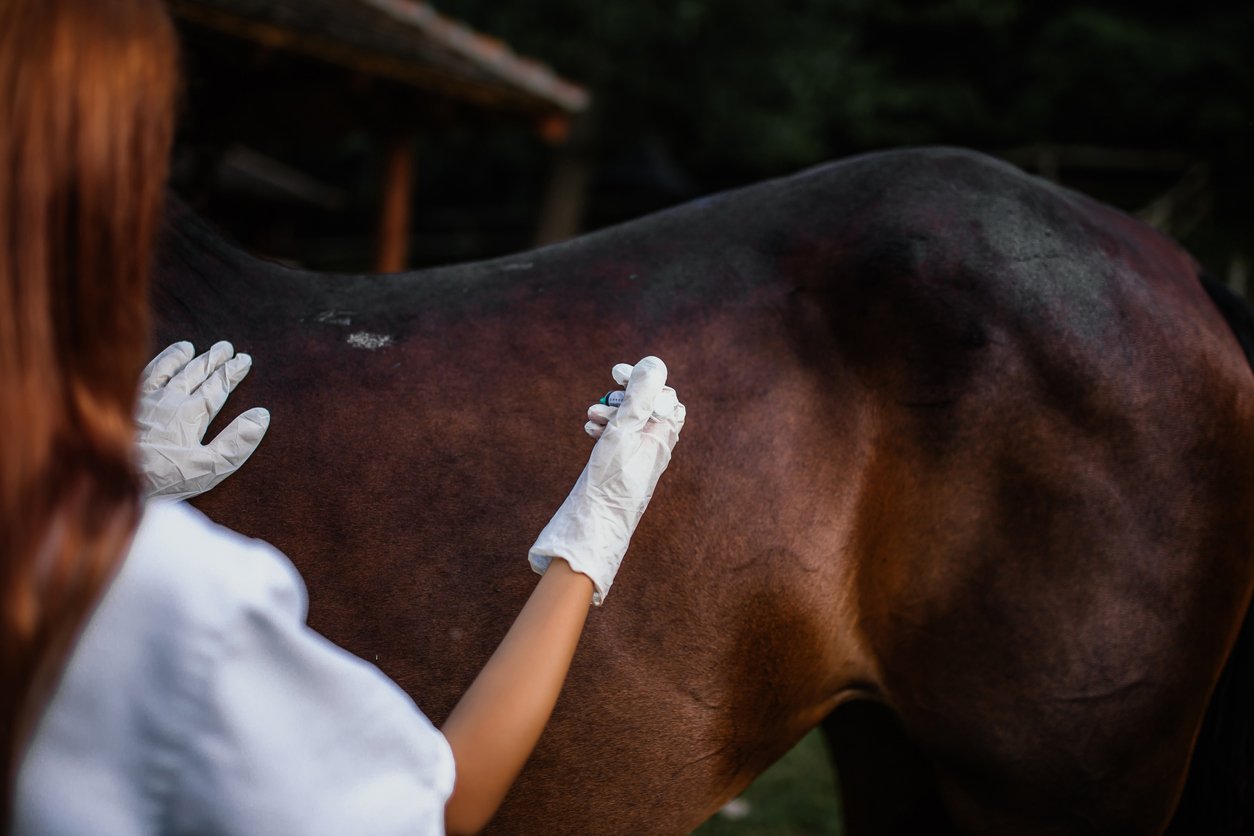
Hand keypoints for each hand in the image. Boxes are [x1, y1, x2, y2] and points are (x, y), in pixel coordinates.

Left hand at [135, 341, 269, 501]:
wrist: (108, 477)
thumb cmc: (163, 477)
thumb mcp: (208, 467)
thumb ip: (236, 442)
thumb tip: (262, 414)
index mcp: (193, 413)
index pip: (218, 386)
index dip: (232, 372)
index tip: (244, 359)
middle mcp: (170, 398)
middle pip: (196, 373)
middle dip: (213, 360)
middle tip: (227, 347)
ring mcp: (144, 399)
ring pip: (167, 370)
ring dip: (182, 357)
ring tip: (191, 347)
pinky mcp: (124, 403)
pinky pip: (141, 376)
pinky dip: (151, 366)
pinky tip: (155, 364)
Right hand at [528, 356, 685, 604]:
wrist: (596, 523)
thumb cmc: (612, 477)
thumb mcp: (624, 428)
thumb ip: (640, 395)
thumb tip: (655, 363)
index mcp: (664, 435)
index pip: (664, 394)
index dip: (642, 379)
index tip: (616, 374)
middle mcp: (657, 445)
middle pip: (646, 406)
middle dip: (622, 397)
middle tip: (603, 395)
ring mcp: (641, 457)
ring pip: (630, 422)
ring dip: (611, 413)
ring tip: (590, 417)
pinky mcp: (625, 466)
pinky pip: (620, 438)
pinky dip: (606, 429)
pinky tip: (590, 431)